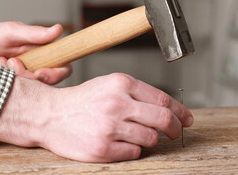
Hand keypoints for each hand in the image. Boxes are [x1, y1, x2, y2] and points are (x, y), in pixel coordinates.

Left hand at [0, 21, 71, 83]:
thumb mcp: (13, 32)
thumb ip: (36, 33)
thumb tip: (58, 29)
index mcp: (46, 54)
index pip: (64, 68)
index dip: (56, 74)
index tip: (39, 72)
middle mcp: (40, 67)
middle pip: (48, 82)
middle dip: (31, 77)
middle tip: (12, 64)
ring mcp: (27, 78)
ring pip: (32, 88)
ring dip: (17, 77)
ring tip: (2, 61)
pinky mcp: (15, 87)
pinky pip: (18, 92)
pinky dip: (8, 81)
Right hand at [0, 73, 193, 162]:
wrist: (50, 114)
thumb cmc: (83, 100)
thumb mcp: (110, 85)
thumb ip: (138, 94)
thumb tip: (169, 108)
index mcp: (121, 84)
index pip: (163, 98)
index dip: (180, 111)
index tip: (187, 119)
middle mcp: (117, 103)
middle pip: (163, 118)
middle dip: (175, 128)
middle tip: (176, 133)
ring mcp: (110, 127)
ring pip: (150, 138)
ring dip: (151, 140)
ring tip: (138, 136)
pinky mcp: (102, 148)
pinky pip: (134, 153)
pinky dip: (134, 150)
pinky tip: (123, 144)